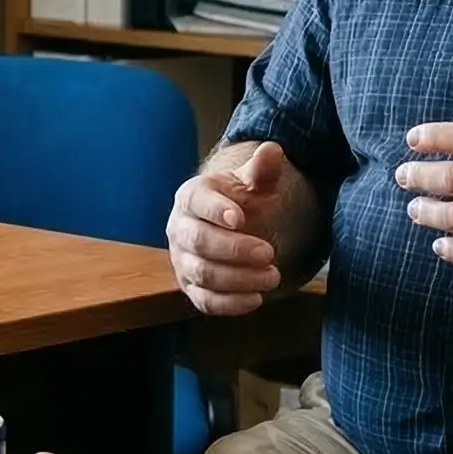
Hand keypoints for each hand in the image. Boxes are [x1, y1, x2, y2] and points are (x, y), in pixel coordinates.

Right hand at [168, 143, 296, 315]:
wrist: (236, 228)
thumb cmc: (244, 201)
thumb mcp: (256, 184)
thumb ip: (263, 170)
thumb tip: (271, 150)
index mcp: (192, 197)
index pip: (196, 202)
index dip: (215, 210)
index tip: (240, 218)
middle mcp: (179, 229)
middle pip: (197, 242)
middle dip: (234, 250)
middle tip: (269, 252)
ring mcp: (183, 261)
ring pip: (202, 274)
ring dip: (238, 278)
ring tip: (273, 275)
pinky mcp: (192, 288)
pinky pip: (205, 301)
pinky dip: (230, 304)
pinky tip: (257, 299)